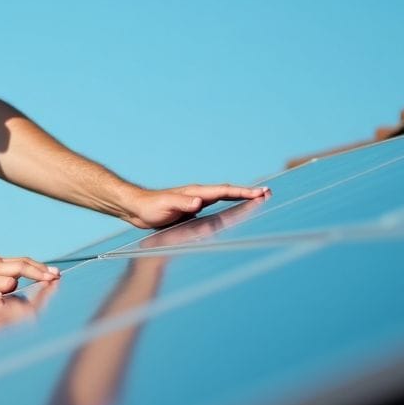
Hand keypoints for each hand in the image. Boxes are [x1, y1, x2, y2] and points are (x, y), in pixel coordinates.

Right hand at [0, 253, 59, 305]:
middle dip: (40, 272)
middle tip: (56, 277)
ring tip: (37, 289)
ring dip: (22, 285)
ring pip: (4, 280)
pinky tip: (0, 298)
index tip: (56, 272)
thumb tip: (14, 282)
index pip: (22, 262)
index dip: (40, 267)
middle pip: (20, 266)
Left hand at [121, 184, 270, 228]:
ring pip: (223, 199)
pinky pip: (215, 208)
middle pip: (228, 192)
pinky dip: (228, 207)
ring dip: (240, 199)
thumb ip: (182, 204)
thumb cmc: (149, 207)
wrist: (135, 208)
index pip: (224, 191)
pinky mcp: (192, 211)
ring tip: (258, 199)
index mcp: (196, 193)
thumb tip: (200, 202)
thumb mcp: (165, 206)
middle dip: (247, 193)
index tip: (261, 192)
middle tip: (268, 193)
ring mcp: (196, 202)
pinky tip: (233, 213)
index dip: (243, 192)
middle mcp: (198, 195)